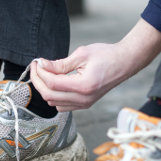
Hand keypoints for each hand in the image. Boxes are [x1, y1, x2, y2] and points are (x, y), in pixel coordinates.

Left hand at [30, 19, 160, 111]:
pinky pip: (62, 106)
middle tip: (36, 67)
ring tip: (44, 74)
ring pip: (54, 103)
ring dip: (45, 89)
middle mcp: (83, 99)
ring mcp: (84, 104)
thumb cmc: (106, 55)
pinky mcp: (85, 105)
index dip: (40, 73)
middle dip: (38, 81)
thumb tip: (42, 65)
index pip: (52, 84)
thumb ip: (60, 64)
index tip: (37, 62)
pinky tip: (54, 83)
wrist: (124, 63)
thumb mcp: (82, 54)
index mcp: (83, 86)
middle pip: (49, 96)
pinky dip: (54, 96)